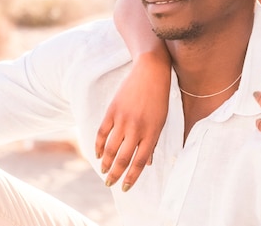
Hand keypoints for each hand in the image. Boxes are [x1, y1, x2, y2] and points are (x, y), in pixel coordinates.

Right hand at [95, 52, 170, 190]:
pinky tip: (98, 154)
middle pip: (123, 159)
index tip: (125, 188)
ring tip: (104, 171)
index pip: (140, 162)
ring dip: (106, 163)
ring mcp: (123, 120)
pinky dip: (99, 146)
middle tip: (109, 184)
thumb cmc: (159, 98)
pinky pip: (102, 133)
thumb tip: (147, 163)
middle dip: (115, 175)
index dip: (132, 178)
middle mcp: (137, 129)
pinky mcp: (112, 111)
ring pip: (111, 149)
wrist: (150, 72)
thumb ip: (153, 142)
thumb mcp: (161, 120)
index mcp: (152, 133)